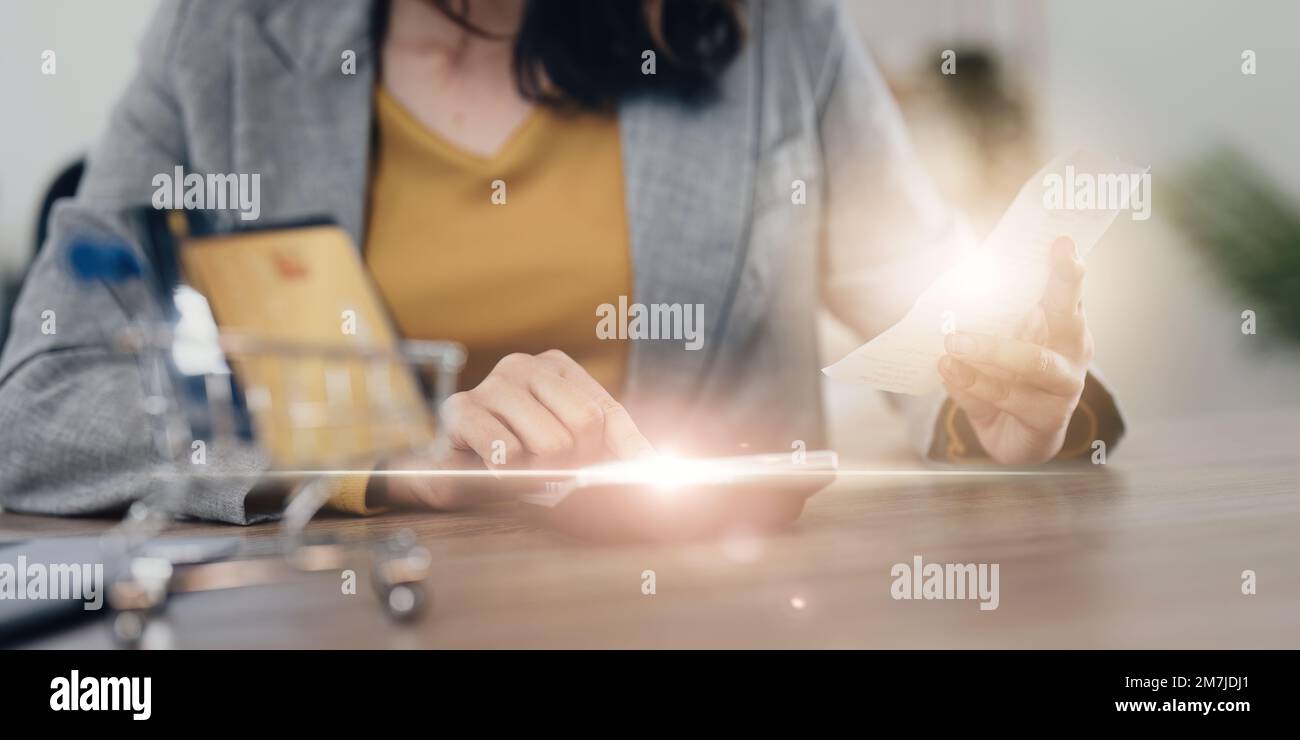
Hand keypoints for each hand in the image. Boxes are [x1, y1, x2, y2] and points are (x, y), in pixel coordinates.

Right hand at [383, 349, 652, 508]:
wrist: (452, 470)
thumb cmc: (521, 456)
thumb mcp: (577, 448)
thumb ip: (620, 450)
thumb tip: (661, 468)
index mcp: (558, 367)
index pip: (608, 412)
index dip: (611, 453)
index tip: (611, 479)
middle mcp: (525, 365)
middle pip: (584, 425)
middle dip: (574, 464)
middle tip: (550, 476)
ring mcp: (492, 384)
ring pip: (549, 443)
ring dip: (541, 475)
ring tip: (523, 474)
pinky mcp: (461, 410)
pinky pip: (508, 452)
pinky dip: (511, 476)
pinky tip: (498, 473)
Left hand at [937, 236, 1092, 464]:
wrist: (1013, 439)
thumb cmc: (1005, 380)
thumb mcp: (993, 346)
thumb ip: (980, 324)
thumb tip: (950, 303)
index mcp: (1061, 326)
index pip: (1065, 292)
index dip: (1066, 268)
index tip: (1062, 241)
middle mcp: (1072, 351)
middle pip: (1068, 316)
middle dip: (1063, 286)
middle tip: (1053, 261)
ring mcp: (1065, 386)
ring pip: (1033, 361)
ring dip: (991, 349)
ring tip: (953, 341)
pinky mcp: (1048, 417)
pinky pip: (1007, 396)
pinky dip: (973, 382)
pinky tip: (948, 368)